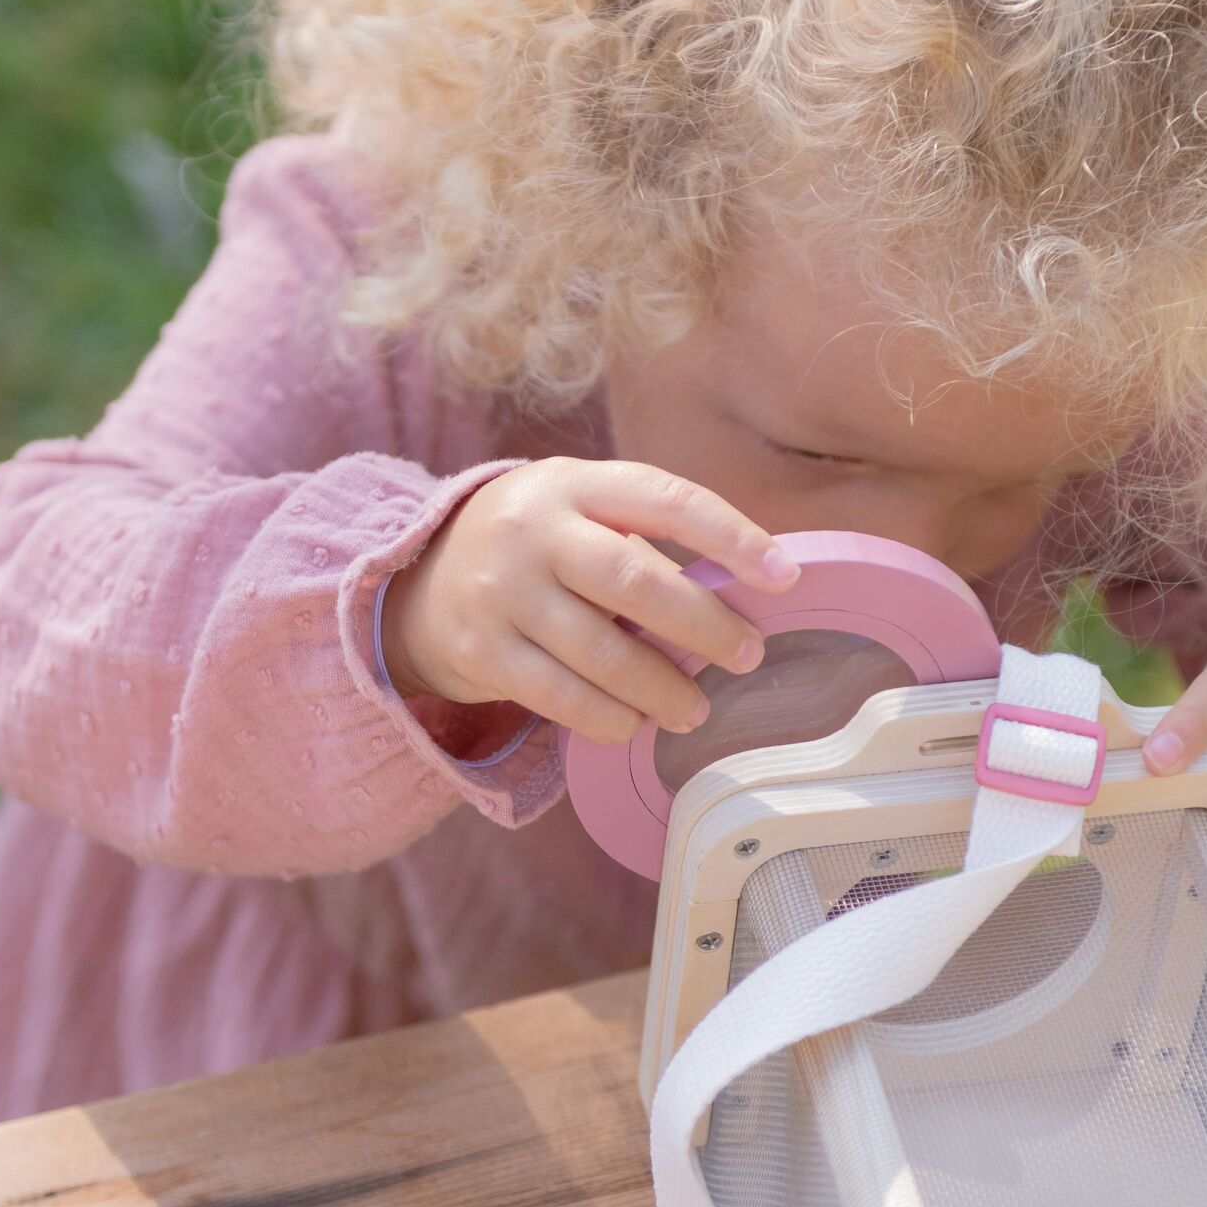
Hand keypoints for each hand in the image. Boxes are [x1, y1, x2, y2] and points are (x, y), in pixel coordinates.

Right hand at [382, 458, 800, 742]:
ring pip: (602, 652)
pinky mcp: (482, 652)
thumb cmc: (536, 550)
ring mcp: (502, 592)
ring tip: (696, 708)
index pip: (667, 500)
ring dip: (662, 688)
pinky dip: (610, 717)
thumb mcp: (580, 514)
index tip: (784, 577)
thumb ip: (645, 541)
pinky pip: (563, 697)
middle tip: (749, 655)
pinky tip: (636, 723)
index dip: (732, 537)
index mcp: (576, 483)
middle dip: (705, 625)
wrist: (422, 584)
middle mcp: (533, 530)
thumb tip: (741, 597)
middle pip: (636, 581)